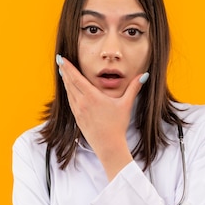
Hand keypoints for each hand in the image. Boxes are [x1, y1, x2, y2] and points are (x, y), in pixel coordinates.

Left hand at [57, 55, 146, 179]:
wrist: (108, 145)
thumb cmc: (117, 125)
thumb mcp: (126, 105)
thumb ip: (134, 88)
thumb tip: (144, 75)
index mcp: (92, 97)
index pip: (76, 78)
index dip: (68, 67)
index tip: (62, 59)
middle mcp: (82, 103)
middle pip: (70, 83)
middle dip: (65, 71)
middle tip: (60, 61)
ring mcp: (78, 111)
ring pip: (69, 92)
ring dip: (65, 81)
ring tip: (63, 73)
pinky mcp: (77, 118)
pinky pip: (70, 102)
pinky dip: (68, 93)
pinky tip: (69, 90)